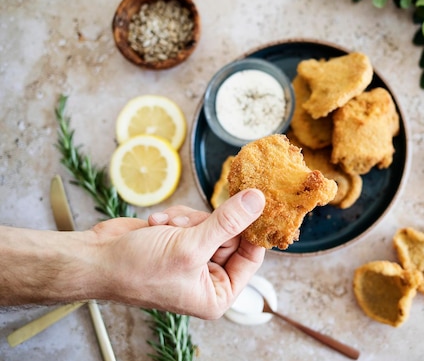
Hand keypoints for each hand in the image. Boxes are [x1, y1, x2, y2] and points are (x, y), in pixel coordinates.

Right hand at [91, 189, 265, 318]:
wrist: (95, 258)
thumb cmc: (135, 269)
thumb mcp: (189, 245)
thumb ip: (228, 222)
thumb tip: (257, 201)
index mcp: (216, 294)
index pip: (252, 256)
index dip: (252, 229)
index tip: (256, 201)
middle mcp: (208, 278)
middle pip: (232, 234)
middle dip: (208, 224)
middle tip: (186, 226)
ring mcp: (195, 257)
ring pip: (212, 222)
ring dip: (188, 219)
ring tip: (166, 228)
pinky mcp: (181, 240)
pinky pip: (194, 218)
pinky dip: (176, 217)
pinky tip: (156, 224)